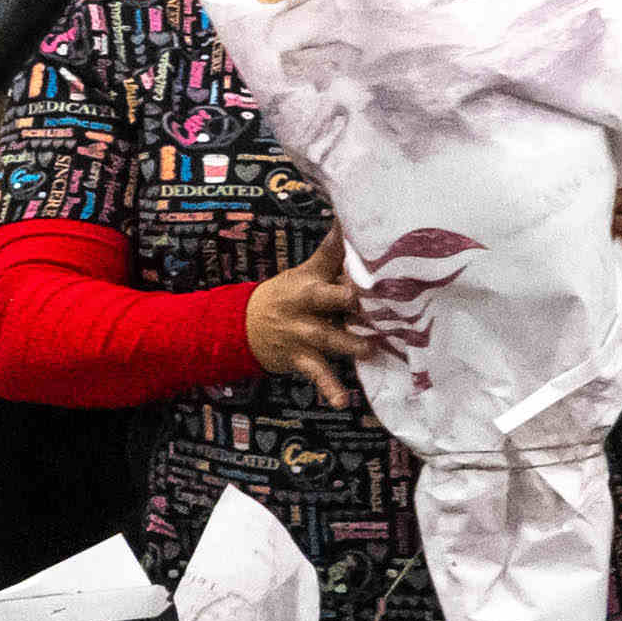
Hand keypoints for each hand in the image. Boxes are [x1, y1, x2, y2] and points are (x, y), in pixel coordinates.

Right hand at [241, 235, 365, 405]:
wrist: (242, 326)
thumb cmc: (287, 294)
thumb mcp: (306, 272)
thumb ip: (333, 252)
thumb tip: (349, 219)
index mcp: (310, 283)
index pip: (332, 268)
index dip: (353, 267)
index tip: (379, 264)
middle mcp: (307, 307)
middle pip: (330, 300)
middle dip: (350, 300)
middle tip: (380, 302)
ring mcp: (303, 335)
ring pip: (330, 339)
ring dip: (351, 345)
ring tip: (371, 349)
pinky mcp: (302, 359)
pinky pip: (318, 375)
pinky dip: (329, 388)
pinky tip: (343, 402)